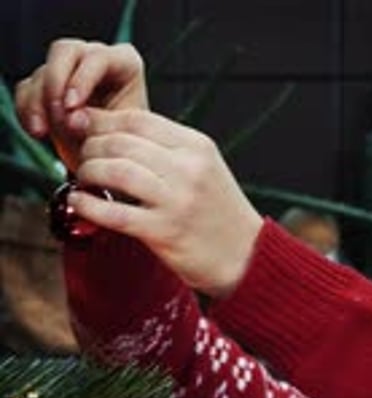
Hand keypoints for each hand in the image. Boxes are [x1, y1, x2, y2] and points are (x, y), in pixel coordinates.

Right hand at [15, 39, 147, 169]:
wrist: (110, 164)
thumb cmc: (124, 146)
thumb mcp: (121, 136)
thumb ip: (99, 122)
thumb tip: (73, 119)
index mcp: (124, 64)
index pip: (99, 58)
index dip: (81, 79)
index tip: (72, 107)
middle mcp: (94, 62)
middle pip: (65, 52)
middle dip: (55, 84)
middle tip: (58, 116)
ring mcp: (68, 73)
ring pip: (43, 72)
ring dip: (38, 102)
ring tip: (43, 132)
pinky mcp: (47, 87)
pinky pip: (27, 89)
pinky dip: (27, 110)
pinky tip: (37, 132)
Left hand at [67, 108, 262, 296]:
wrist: (246, 258)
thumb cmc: (218, 215)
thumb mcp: (203, 169)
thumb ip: (168, 150)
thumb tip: (118, 133)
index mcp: (196, 146)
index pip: (138, 119)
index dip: (104, 120)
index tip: (86, 128)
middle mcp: (187, 169)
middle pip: (122, 142)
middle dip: (92, 146)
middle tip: (81, 156)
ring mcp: (176, 201)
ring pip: (116, 171)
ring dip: (89, 171)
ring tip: (83, 178)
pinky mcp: (164, 232)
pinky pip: (115, 213)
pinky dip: (89, 205)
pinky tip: (79, 202)